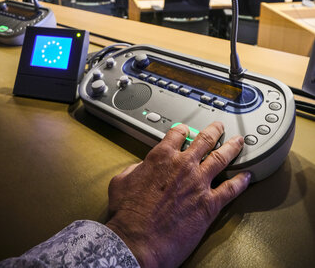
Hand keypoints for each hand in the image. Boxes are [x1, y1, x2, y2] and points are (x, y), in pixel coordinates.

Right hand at [106, 121, 250, 267]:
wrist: (137, 241)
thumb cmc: (128, 214)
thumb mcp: (121, 182)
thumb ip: (135, 169)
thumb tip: (140, 168)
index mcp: (161, 157)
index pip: (177, 134)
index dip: (183, 130)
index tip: (186, 130)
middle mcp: (183, 165)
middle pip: (205, 140)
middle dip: (214, 131)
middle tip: (220, 127)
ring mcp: (198, 183)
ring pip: (221, 158)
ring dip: (232, 148)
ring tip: (239, 142)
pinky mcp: (209, 204)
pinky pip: (230, 189)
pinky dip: (241, 181)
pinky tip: (247, 176)